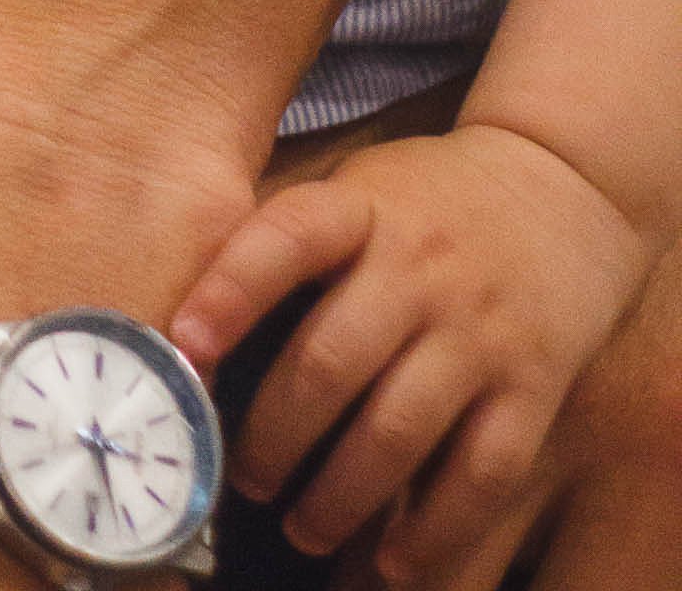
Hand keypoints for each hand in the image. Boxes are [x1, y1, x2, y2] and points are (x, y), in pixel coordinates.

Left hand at [173, 125, 651, 579]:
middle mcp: (419, 265)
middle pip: (333, 358)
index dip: (230, 290)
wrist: (559, 187)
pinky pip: (482, 470)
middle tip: (240, 476)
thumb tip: (181, 317)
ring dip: (341, 494)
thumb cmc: (421, 200)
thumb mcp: (353, 187)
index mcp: (360, 205)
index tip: (184, 346)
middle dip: (275, 433)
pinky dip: (437, 528)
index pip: (287, 237)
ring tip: (303, 527)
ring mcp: (479, 328)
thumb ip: (284, 238)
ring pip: (400, 428)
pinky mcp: (533, 384)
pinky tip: (397, 563)